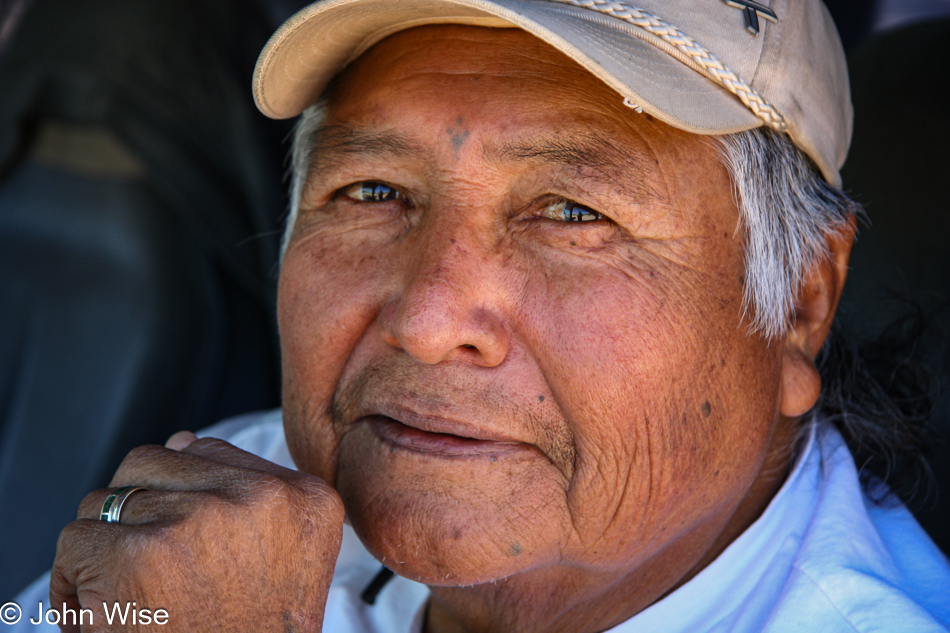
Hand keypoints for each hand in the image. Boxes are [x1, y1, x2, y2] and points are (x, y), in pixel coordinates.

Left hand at [50, 432, 343, 631]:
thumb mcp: (283, 561)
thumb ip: (239, 492)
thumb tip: (180, 440)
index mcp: (308, 499)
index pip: (209, 453)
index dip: (184, 505)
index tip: (197, 555)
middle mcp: (262, 498)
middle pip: (155, 463)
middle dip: (140, 514)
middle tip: (160, 577)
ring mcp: (202, 519)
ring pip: (110, 498)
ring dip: (109, 547)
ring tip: (137, 598)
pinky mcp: (140, 553)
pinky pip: (77, 538)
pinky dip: (73, 582)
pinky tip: (105, 615)